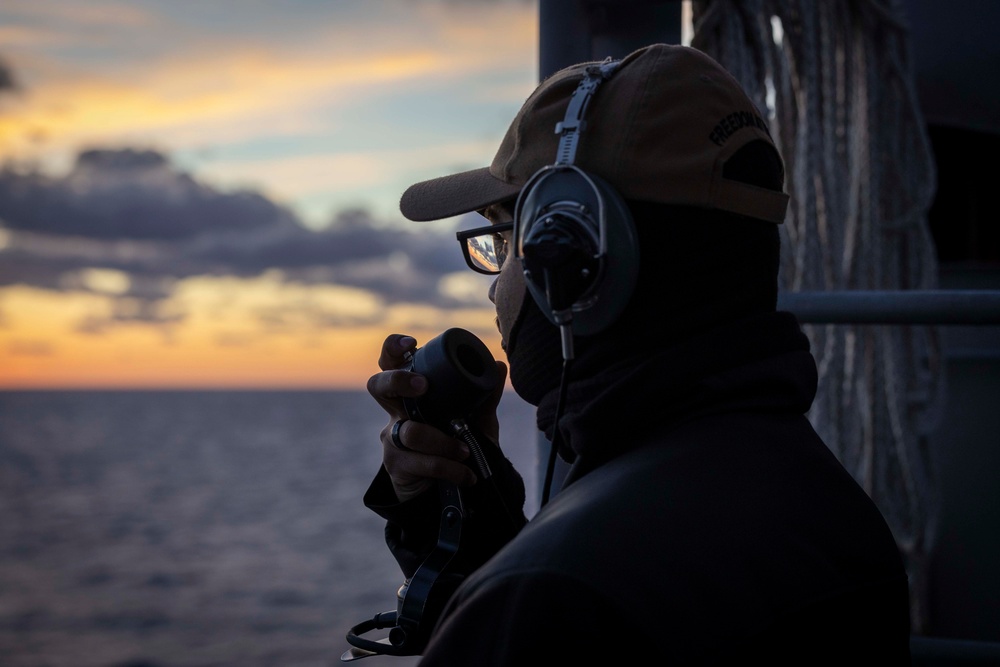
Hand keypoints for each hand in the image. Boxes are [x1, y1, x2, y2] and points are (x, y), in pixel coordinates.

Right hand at [367, 333, 507, 502]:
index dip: (393, 348)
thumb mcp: (476, 420)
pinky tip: (466, 475)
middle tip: (423, 386)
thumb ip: (485, 396)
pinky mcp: (397, 465)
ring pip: (410, 431)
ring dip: (443, 441)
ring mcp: (393, 439)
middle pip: (379, 386)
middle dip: (398, 380)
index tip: (412, 343)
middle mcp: (398, 412)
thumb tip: (498, 365)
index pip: (392, 363)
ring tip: (465, 451)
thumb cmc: (458, 444)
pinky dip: (449, 468)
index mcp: (413, 394)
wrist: (450, 490)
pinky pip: (422, 462)